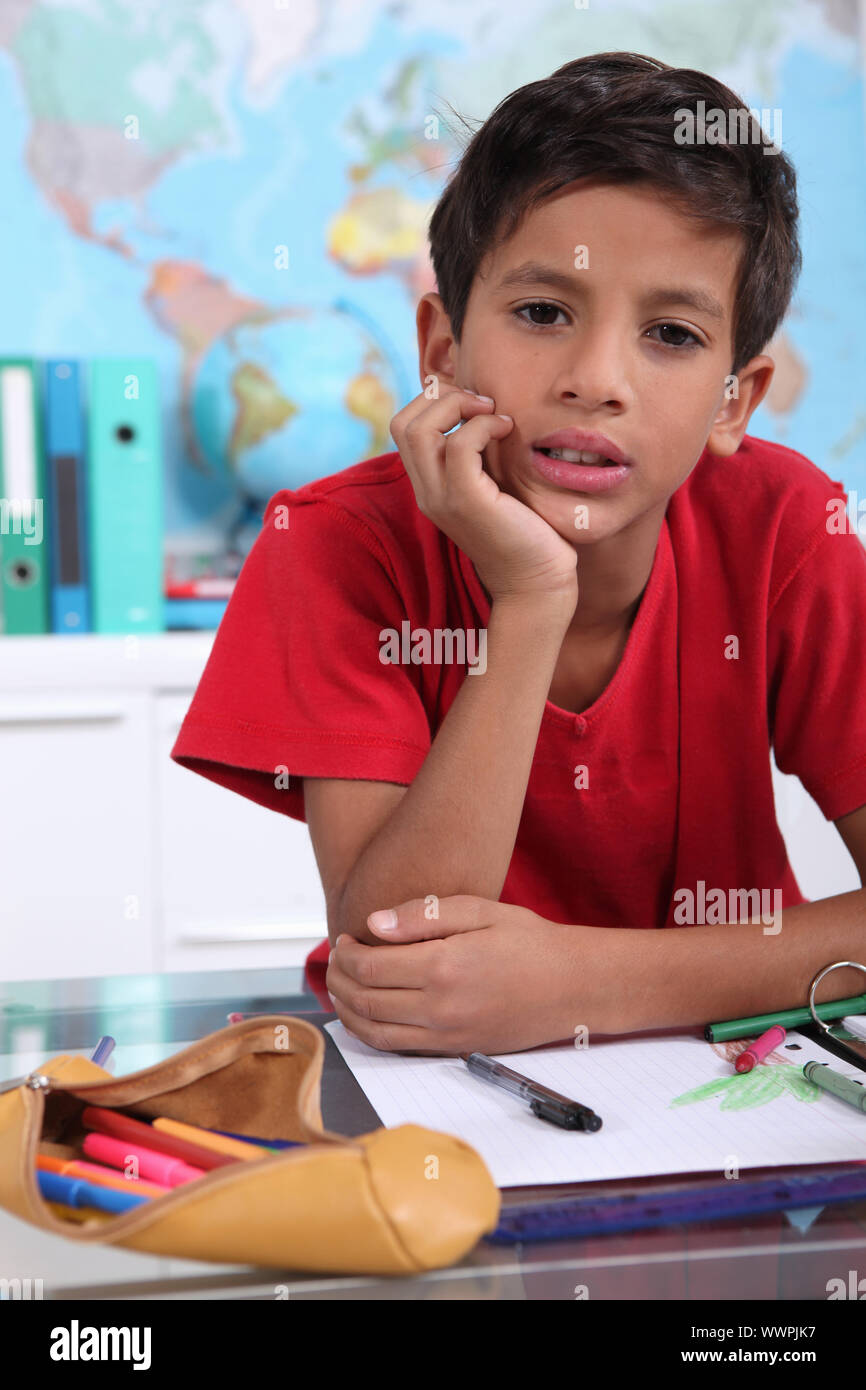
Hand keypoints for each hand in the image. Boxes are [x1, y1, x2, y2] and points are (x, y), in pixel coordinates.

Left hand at [325, 895, 614, 1054]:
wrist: (574, 986)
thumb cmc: (531, 943)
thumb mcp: (479, 911)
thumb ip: (422, 916)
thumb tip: (373, 924)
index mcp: (443, 968)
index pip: (370, 967)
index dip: (346, 954)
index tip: (344, 939)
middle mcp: (440, 1008)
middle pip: (365, 1000)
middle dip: (339, 979)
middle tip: (335, 960)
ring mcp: (447, 1035)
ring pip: (375, 1032)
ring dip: (347, 1010)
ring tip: (341, 986)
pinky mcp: (454, 1049)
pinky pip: (398, 1049)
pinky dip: (370, 1033)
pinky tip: (365, 1013)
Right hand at [390, 384, 577, 607]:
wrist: (537, 581)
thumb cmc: (525, 531)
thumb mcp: (493, 487)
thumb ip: (479, 458)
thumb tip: (487, 411)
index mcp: (429, 487)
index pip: (403, 427)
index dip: (432, 402)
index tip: (474, 405)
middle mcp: (427, 492)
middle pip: (403, 423)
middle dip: (442, 396)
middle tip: (483, 403)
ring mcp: (442, 499)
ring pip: (420, 430)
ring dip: (459, 405)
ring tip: (492, 413)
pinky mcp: (468, 502)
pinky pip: (460, 445)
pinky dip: (484, 425)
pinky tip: (508, 430)